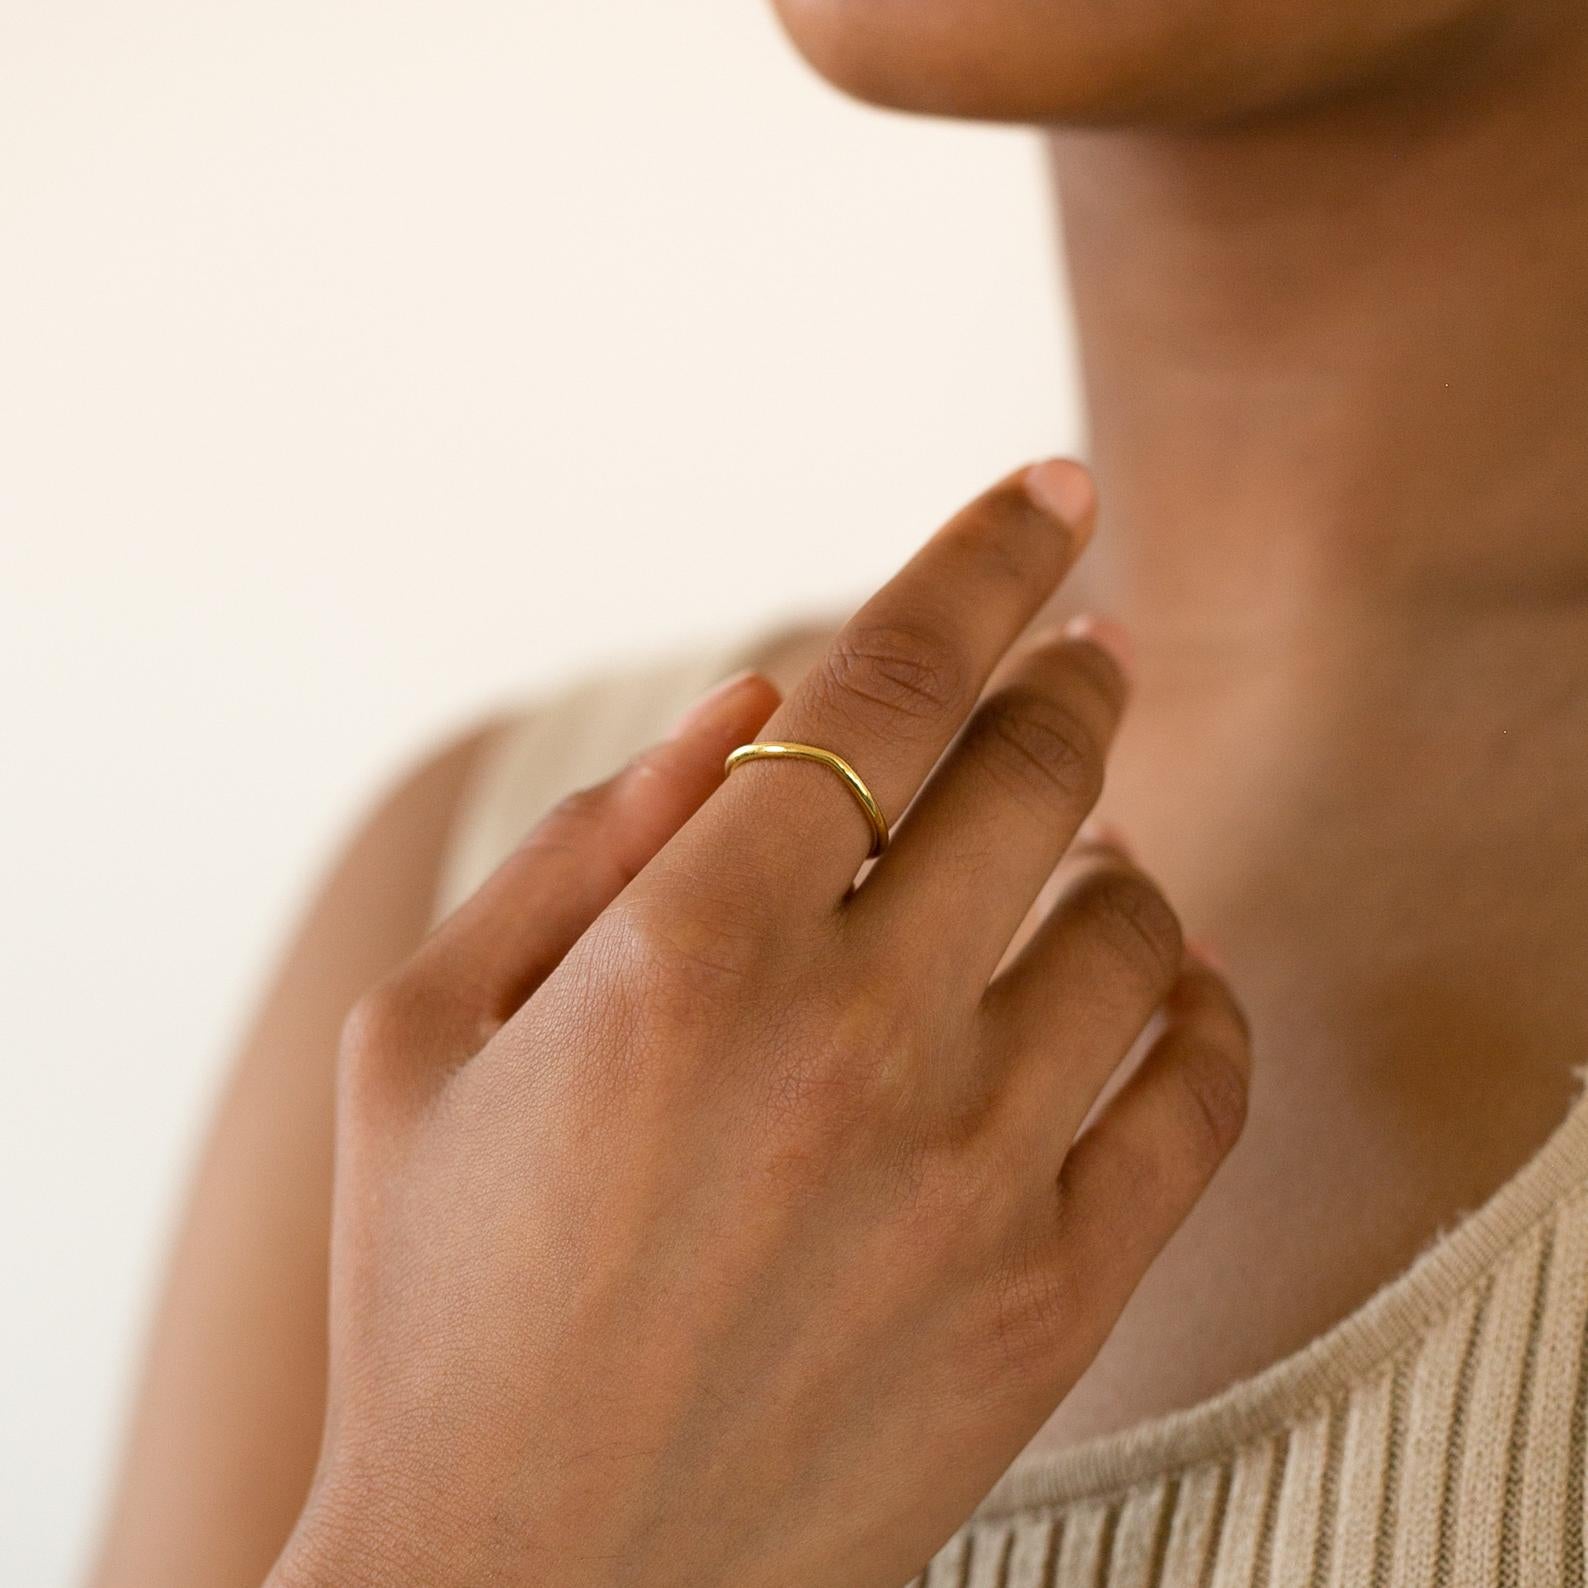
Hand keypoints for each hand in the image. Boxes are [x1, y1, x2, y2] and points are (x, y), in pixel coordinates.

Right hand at [271, 461, 1251, 1587]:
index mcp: (689, 955)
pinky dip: (1194, 1004)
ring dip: (1116, 848)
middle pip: (1036, 772)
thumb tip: (757, 700)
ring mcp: (974, 1178)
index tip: (1051, 489)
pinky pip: (1198, 1091)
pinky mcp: (1050, 1299)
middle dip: (1070, 679)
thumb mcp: (421, 1037)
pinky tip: (1146, 982)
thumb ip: (584, 841)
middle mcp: (855, 1044)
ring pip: (1133, 923)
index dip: (981, 558)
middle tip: (1085, 648)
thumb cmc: (437, 1296)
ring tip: (1077, 850)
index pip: (889, 681)